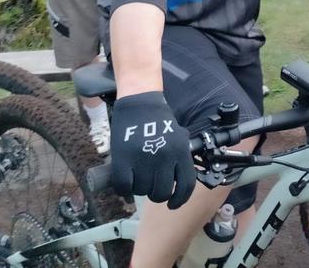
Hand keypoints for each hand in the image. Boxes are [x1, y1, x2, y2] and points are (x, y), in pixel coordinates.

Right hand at [110, 91, 195, 207]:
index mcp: (180, 152)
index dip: (179, 200)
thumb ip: (180, 159)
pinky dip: (124, 188)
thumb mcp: (177, 138)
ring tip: (138, 177)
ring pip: (142, 191)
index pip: (185, 185)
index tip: (172, 204)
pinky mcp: (123, 159)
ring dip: (139, 188)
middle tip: (150, 185)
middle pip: (161, 192)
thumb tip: (179, 183)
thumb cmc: (158, 121)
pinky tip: (126, 181)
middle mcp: (164, 157)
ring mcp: (143, 159)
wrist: (139, 103)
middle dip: (156, 194)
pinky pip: (124, 186)